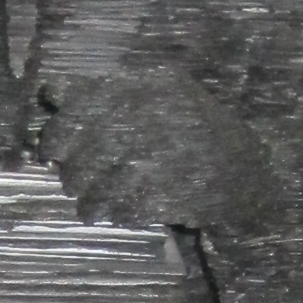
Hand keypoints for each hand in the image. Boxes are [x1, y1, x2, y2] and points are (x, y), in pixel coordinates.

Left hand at [33, 65, 271, 234]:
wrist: (251, 168)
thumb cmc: (197, 129)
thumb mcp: (160, 94)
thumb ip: (105, 93)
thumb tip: (51, 93)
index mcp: (145, 88)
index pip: (78, 111)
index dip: (57, 135)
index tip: (51, 151)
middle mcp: (149, 118)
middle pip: (82, 155)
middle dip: (74, 175)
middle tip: (79, 184)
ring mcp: (157, 158)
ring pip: (96, 189)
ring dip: (91, 202)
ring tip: (96, 205)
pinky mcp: (166, 194)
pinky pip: (120, 210)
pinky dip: (117, 214)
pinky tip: (125, 211)